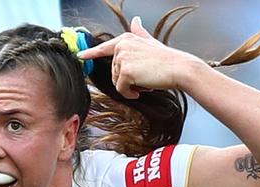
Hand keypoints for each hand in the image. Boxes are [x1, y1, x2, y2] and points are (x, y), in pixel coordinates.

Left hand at [79, 16, 202, 98]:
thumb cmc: (166, 59)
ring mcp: (123, 58)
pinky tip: (141, 90)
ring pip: (116, 81)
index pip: (105, 47)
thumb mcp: (150, 42)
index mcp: (126, 39)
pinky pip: (120, 89)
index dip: (91, 53)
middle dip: (127, 78)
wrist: (179, 68)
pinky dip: (130, 93)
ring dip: (130, 86)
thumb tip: (136, 19)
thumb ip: (139, 33)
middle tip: (145, 75)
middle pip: (113, 72)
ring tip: (146, 80)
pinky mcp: (125, 72)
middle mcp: (122, 46)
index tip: (80, 56)